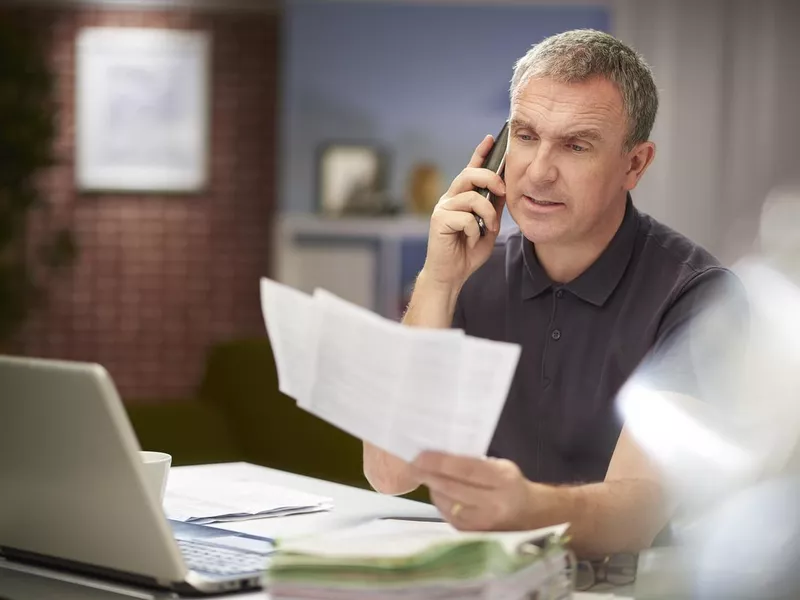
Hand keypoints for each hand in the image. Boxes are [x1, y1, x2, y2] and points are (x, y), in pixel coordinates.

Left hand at [411, 451, 532, 530]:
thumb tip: (440, 454)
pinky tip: (437, 490)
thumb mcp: (500, 466)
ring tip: (422, 474)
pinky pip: (446, 513)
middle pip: (452, 487)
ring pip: (445, 502)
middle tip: (412, 464)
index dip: (441, 462)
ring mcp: (480, 523)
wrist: (527, 516)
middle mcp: (492, 504)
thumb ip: (474, 462)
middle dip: (428, 474)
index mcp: (502, 480)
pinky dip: (438, 500)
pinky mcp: (470, 533)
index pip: (467, 470)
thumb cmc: (510, 484)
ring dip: (431, 487)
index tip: (421, 455)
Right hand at [422, 135, 505, 287]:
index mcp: (461, 198)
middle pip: (469, 174)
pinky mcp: (438, 220)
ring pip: (472, 197)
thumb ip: (494, 208)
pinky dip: (474, 231)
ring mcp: (442, 208)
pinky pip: (466, 218)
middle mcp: (449, 199)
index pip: (470, 169)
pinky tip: (469, 240)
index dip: (480, 153)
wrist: (450, 275)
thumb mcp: (488, 228)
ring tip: (488, 229)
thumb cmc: (467, 253)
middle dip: (491, 178)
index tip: (492, 138)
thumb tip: (505, 188)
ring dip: (487, 214)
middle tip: (503, 191)